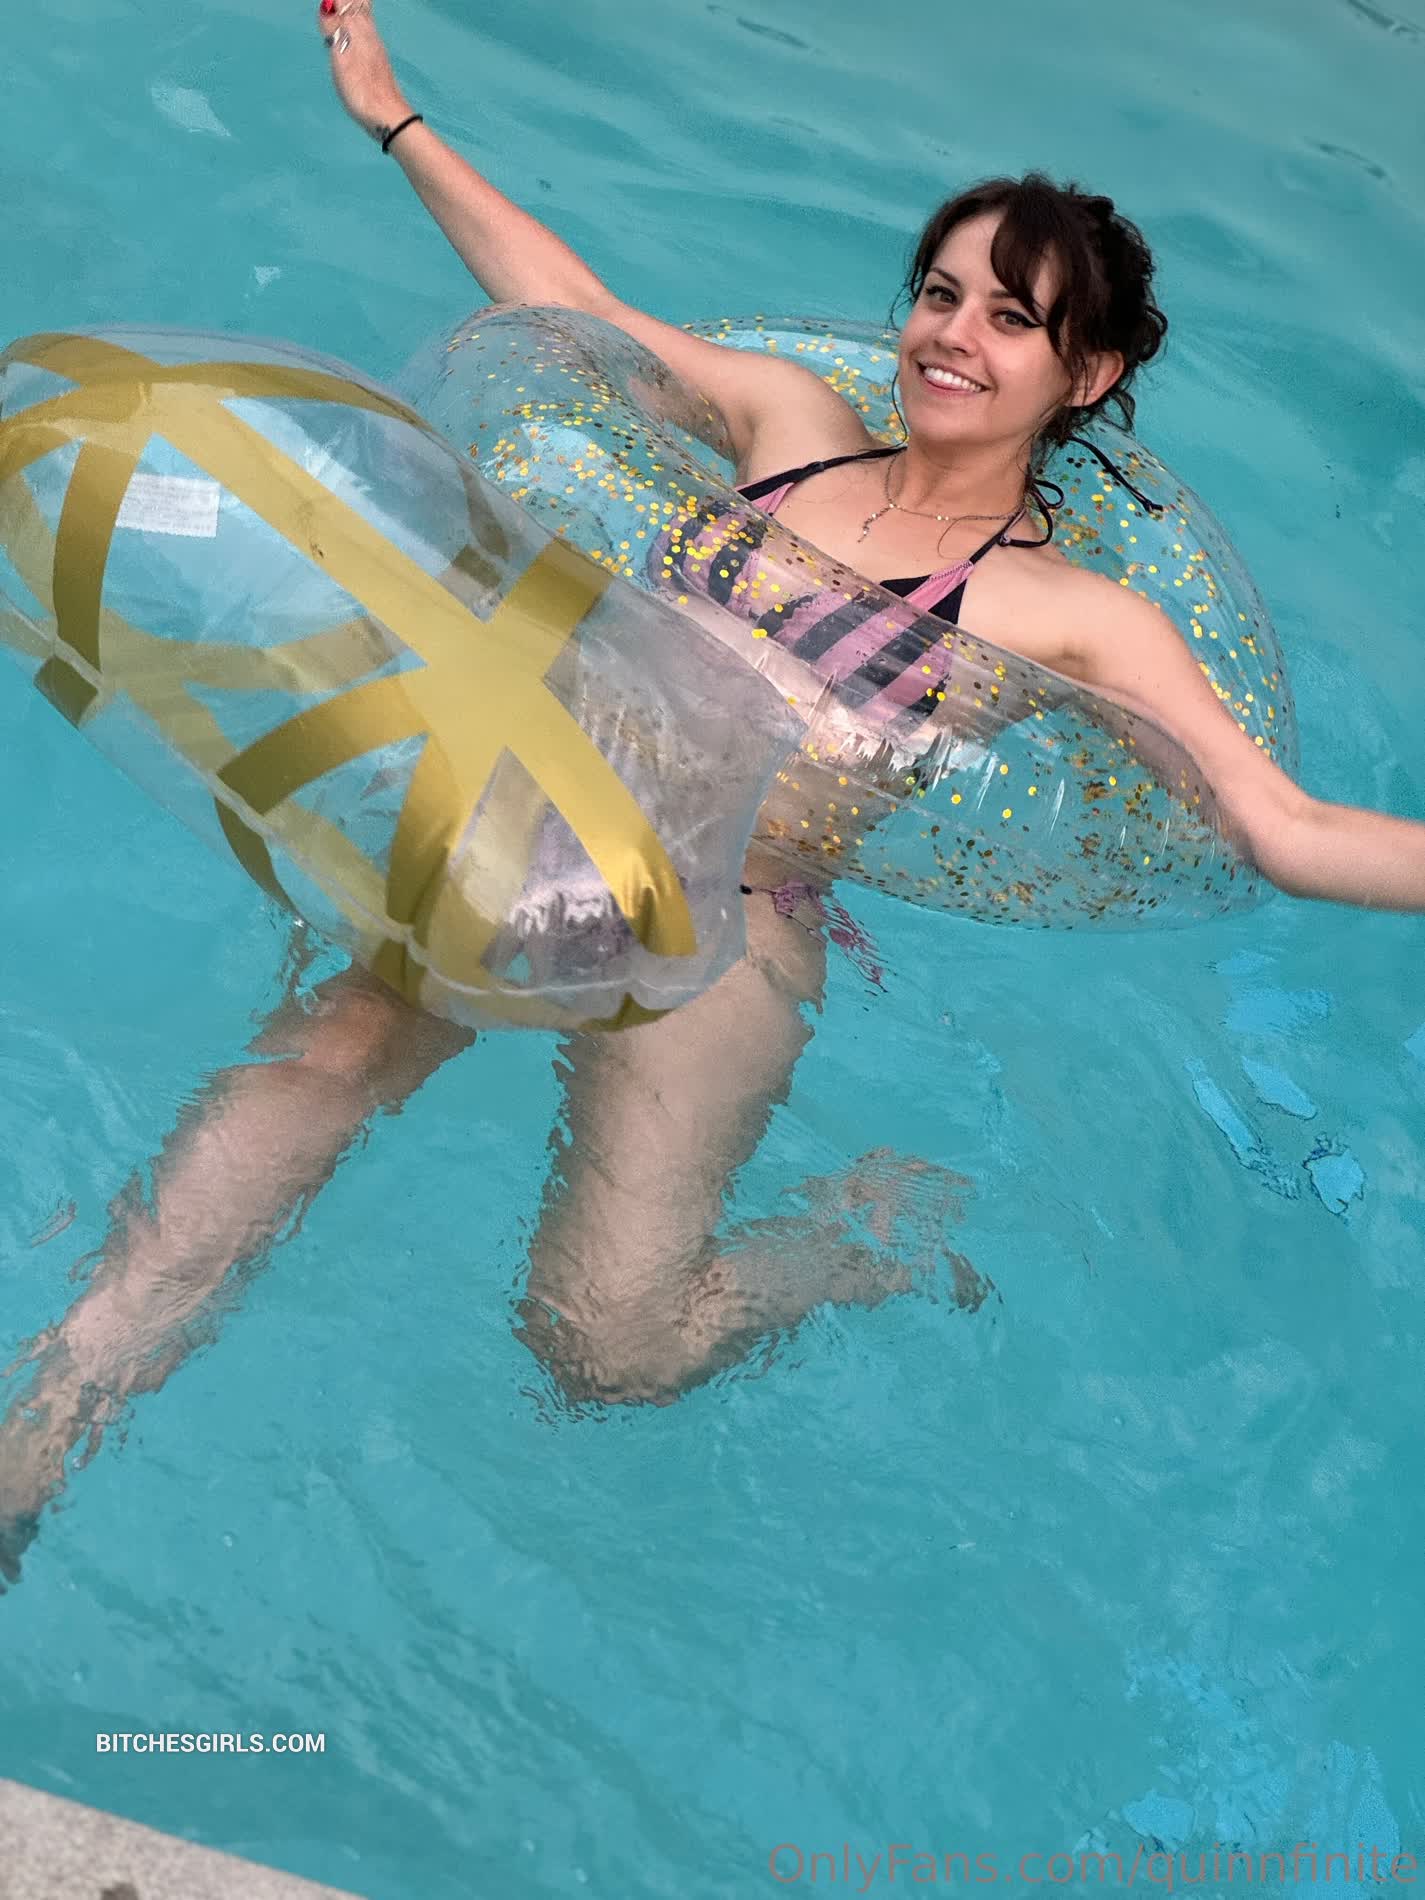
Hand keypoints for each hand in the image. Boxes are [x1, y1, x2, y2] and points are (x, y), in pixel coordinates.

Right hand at [315, 0, 411, 142]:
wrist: (388, 117)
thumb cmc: (362, 91)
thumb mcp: (340, 59)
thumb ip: (333, 31)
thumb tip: (327, 6)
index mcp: (357, 31)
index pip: (345, 2)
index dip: (334, 2)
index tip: (327, 4)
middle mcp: (369, 34)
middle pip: (359, 5)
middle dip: (347, 1)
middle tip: (336, 4)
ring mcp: (376, 48)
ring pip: (365, 17)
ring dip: (353, 9)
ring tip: (342, 7)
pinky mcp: (379, 62)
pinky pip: (368, 32)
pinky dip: (359, 24)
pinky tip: (355, 31)